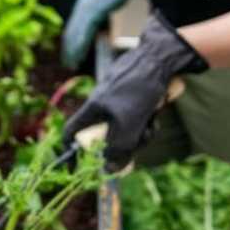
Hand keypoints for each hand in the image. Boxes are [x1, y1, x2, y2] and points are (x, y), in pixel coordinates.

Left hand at [61, 0, 148, 67]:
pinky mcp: (94, 10)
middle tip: (67, 63)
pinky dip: (80, 43)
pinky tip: (78, 53)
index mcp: (83, 5)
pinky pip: (85, 30)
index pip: (73, 27)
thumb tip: (102, 17)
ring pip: (75, 34)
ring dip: (72, 50)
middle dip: (68, 49)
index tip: (69, 53)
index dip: (70, 41)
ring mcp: (86, 9)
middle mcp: (81, 7)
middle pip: (70, 32)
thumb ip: (102, 9)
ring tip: (70, 63)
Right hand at [63, 11, 207, 167]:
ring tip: (152, 121)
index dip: (70, 151)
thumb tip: (108, 170)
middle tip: (141, 140)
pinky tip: (157, 110)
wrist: (159, 58)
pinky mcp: (133, 98)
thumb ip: (118, 149)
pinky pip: (137, 119)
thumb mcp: (129, 125)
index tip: (75, 169)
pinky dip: (147, 120)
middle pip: (106, 137)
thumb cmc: (139, 89)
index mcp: (92, 109)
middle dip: (125, 143)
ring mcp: (117, 102)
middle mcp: (101, 106)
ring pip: (125, 130)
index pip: (71, 132)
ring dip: (141, 132)